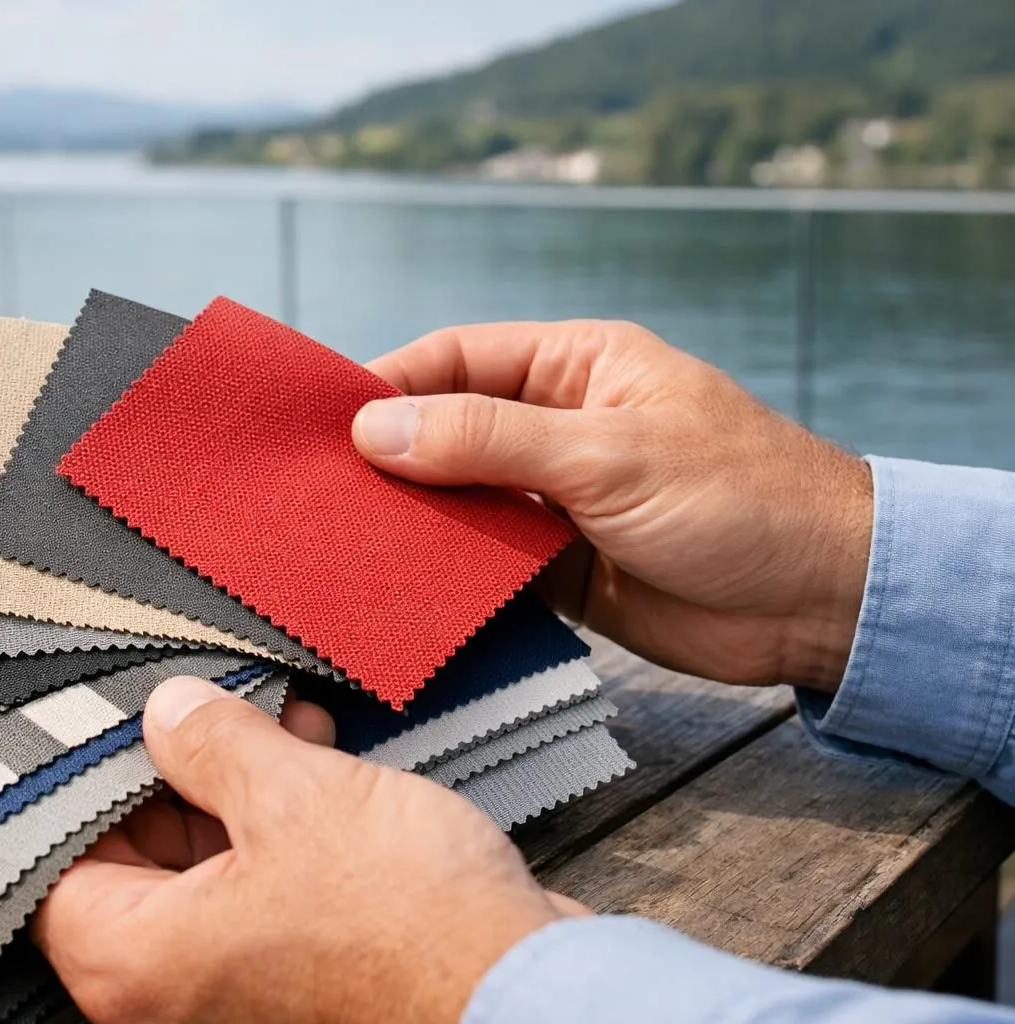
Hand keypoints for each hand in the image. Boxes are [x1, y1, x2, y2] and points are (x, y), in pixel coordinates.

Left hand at [31, 676, 584, 1023]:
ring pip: (202, 866)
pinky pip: (259, 884)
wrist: (525, 997)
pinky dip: (276, 822)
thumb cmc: (408, 931)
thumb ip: (213, 744)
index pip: (51, 864)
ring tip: (271, 715)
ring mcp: (237, 985)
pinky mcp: (298, 971)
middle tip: (197, 702)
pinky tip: (312, 752)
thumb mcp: (294, 799)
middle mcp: (173, 990)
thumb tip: (167, 713)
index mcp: (134, 962)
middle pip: (128, 859)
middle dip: (168, 769)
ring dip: (232, 785)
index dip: (76, 781)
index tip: (102, 718)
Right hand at [352, 320, 871, 691]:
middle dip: (387, 459)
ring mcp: (554, 500)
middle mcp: (556, 427)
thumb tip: (375, 429)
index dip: (388, 384)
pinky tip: (397, 587)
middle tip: (315, 491)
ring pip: (457, 502)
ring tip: (340, 542)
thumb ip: (488, 440)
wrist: (822, 600)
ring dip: (410, 522)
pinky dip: (443, 575)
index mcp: (574, 367)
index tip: (322, 424)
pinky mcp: (556, 569)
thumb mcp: (606, 454)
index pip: (457, 359)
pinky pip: (481, 565)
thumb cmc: (739, 497)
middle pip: (445, 431)